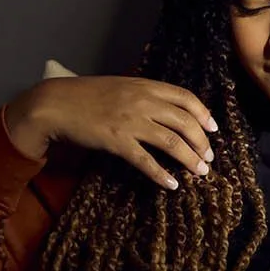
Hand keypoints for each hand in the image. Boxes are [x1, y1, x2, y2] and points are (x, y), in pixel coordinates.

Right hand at [7, 76, 217, 189]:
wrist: (56, 104)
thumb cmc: (88, 95)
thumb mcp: (122, 86)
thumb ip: (145, 94)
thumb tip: (168, 109)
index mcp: (146, 86)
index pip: (186, 98)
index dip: (203, 114)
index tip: (213, 129)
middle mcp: (143, 102)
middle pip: (185, 123)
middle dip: (201, 142)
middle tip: (208, 157)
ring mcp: (131, 122)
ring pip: (172, 142)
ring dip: (190, 159)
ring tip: (199, 172)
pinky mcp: (117, 142)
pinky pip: (146, 161)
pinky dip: (162, 174)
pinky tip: (171, 184)